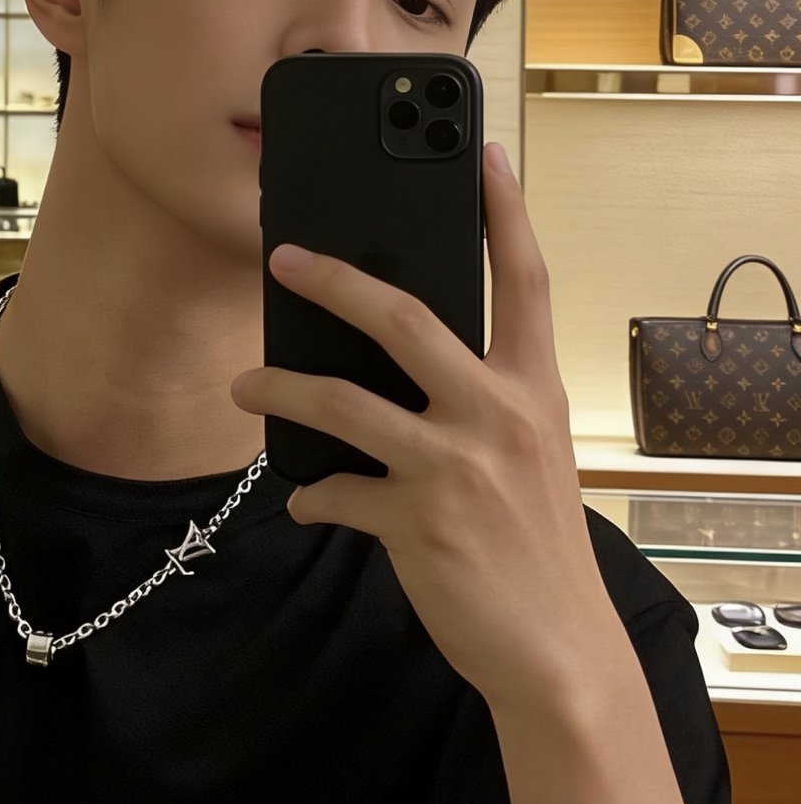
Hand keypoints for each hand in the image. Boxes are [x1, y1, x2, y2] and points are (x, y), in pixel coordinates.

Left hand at [231, 142, 629, 717]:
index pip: (525, 279)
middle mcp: (499, 414)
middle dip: (333, 279)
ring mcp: (455, 465)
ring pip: (342, 400)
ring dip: (280, 387)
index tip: (483, 153)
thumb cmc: (537, 548)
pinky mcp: (415, 520)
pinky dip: (312, 493)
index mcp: (534, 389)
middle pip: (403, 317)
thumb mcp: (532, 459)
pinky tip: (308, 499)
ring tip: (246, 384)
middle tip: (282, 258)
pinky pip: (334, 490)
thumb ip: (483, 404)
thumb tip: (397, 368)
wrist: (557, 651)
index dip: (504, 210)